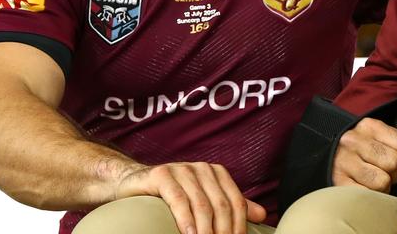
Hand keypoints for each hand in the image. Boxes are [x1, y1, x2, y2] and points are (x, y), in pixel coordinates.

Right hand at [114, 161, 265, 233]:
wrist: (134, 185)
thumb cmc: (171, 197)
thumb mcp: (204, 201)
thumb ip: (231, 207)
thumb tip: (262, 215)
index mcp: (217, 174)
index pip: (236, 202)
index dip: (239, 226)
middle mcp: (202, 169)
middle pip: (221, 205)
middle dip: (223, 231)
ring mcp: (182, 169)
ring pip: (202, 204)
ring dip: (206, 230)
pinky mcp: (162, 175)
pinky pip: (178, 199)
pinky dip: (185, 220)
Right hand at [332, 93, 396, 191]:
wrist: (337, 162)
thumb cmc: (373, 148)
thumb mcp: (394, 131)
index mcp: (369, 125)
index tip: (395, 157)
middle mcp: (353, 140)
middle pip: (393, 163)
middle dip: (394, 172)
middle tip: (384, 170)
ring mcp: (343, 161)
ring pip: (382, 181)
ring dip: (383, 186)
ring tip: (375, 179)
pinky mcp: (337, 182)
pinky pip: (367, 195)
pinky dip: (371, 195)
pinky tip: (365, 187)